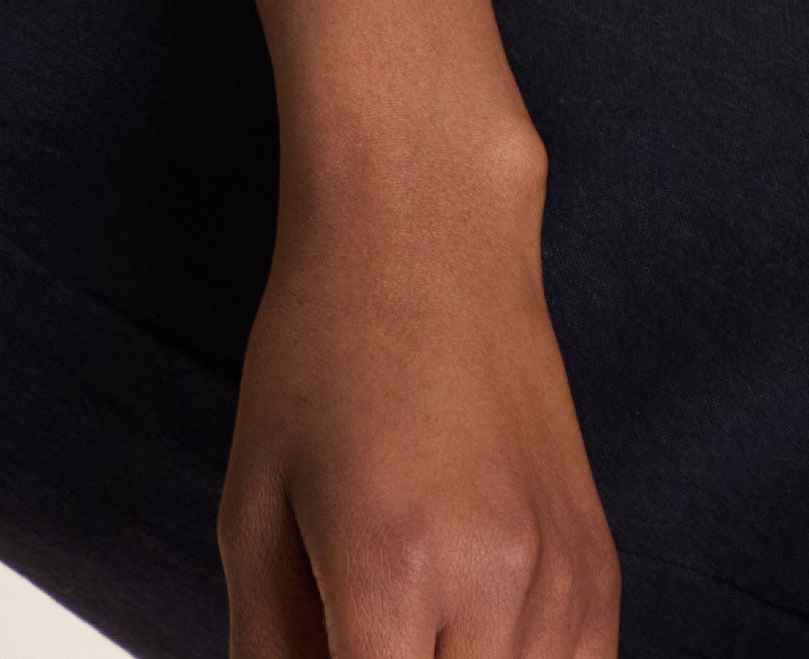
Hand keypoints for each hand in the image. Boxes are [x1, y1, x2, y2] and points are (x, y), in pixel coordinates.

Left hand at [221, 125, 616, 658]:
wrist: (427, 233)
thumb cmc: (320, 350)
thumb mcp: (252, 498)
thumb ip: (265, 641)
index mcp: (390, 564)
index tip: (324, 644)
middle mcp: (493, 584)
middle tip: (351, 620)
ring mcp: (562, 581)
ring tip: (399, 610)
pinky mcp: (599, 573)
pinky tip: (460, 620)